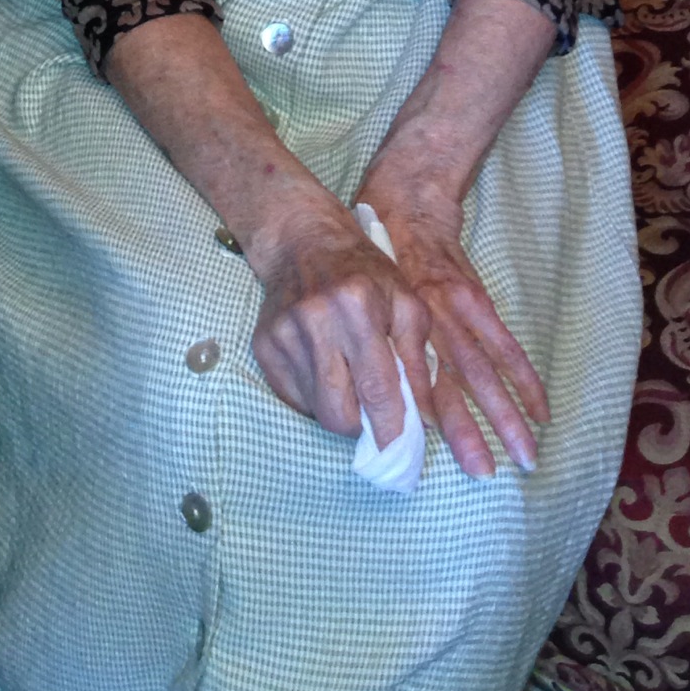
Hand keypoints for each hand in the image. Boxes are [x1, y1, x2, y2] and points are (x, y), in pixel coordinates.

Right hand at [249, 206, 433, 449]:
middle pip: (339, 413)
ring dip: (339, 410)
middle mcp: (314, 321)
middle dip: (363, 427)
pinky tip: (324, 369)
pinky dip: (314, 397)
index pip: (377, 388)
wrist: (302, 241)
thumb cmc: (364, 272)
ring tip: (350, 384)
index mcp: (356, 306)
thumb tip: (426, 415)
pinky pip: (292, 398)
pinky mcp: (263, 345)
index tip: (403, 449)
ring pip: (316, 410)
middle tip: (376, 415)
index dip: (391, 428)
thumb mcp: (407, 302)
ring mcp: (283, 334)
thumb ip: (419, 357)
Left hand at [355, 174, 548, 478]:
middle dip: (469, 433)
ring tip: (525, 455)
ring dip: (506, 415)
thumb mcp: (358, 299)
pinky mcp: (476, 297)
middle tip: (485, 474)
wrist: (403, 201)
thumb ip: (370, 344)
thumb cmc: (370, 256)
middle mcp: (420, 323)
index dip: (418, 423)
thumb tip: (371, 399)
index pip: (405, 385)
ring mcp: (452, 310)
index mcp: (388, 328)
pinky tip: (540, 410)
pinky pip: (505, 344)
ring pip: (482, 371)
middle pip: (448, 386)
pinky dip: (525, 379)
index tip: (431, 462)